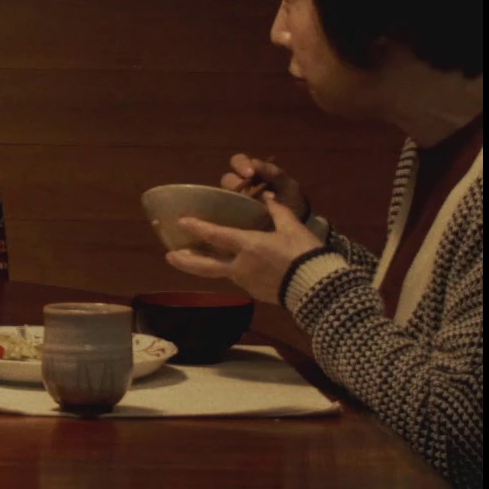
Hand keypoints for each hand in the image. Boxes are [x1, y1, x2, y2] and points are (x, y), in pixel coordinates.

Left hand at [163, 194, 322, 304]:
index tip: (181, 221)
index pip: (216, 236)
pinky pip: (237, 278)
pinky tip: (229, 266)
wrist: (319, 289)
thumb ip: (278, 211)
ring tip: (193, 259)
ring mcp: (246, 282)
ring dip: (206, 266)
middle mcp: (241, 266)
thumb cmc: (305, 255)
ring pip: (221, 272)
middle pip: (205, 265)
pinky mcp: (255, 293)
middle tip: (169, 256)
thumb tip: (269, 196)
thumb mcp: (293, 228)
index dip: (197, 227)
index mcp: (249, 246)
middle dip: (185, 260)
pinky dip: (229, 271)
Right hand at [218, 153, 308, 220]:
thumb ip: (274, 173)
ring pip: (223, 196)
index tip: (250, 173)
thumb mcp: (288, 186)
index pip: (238, 162)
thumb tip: (255, 162)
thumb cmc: (292, 201)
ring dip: (231, 200)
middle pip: (227, 179)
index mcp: (252, 173)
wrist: (299, 226)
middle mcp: (241, 186)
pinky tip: (237, 218)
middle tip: (246, 192)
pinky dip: (228, 215)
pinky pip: (225, 214)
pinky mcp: (234, 219)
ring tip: (245, 208)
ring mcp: (236, 203)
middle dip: (234, 182)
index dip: (241, 165)